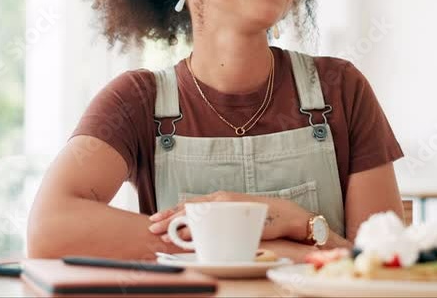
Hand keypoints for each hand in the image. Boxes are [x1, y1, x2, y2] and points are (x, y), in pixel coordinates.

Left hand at [147, 191, 311, 243]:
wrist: (284, 215)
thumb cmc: (260, 218)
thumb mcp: (235, 217)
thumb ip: (217, 221)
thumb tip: (197, 234)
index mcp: (217, 199)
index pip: (189, 204)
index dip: (170, 211)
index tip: (155, 218)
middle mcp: (218, 199)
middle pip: (187, 208)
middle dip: (167, 217)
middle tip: (151, 226)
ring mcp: (225, 205)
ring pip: (195, 214)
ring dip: (177, 225)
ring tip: (162, 234)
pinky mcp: (233, 212)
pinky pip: (210, 222)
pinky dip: (195, 230)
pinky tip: (185, 236)